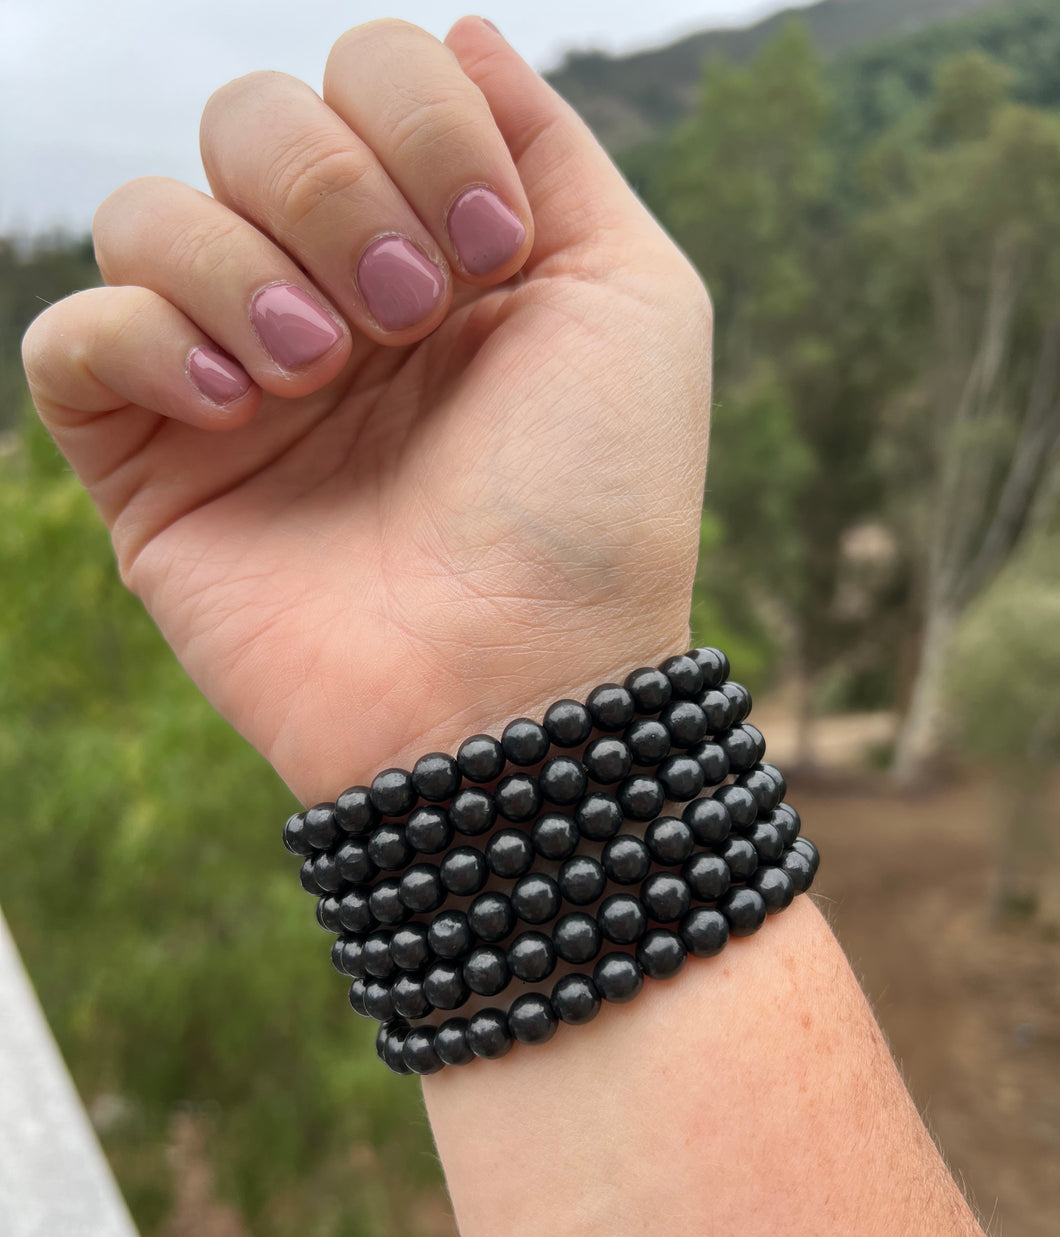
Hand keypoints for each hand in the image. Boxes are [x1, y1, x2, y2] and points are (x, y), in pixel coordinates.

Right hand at [22, 16, 711, 800]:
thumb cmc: (593, 505)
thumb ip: (549, 149)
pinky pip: (72, 336)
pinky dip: (142, 339)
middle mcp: (329, 296)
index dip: (416, 122)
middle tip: (401, 316)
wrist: (519, 685)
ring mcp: (233, 380)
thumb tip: (457, 30)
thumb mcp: (630, 296)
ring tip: (316, 372)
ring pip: (148, 211)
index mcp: (435, 246)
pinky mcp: (152, 466)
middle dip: (330, 188)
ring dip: (240, 267)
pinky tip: (234, 404)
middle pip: (250, 118)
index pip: (365, 72)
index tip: (486, 248)